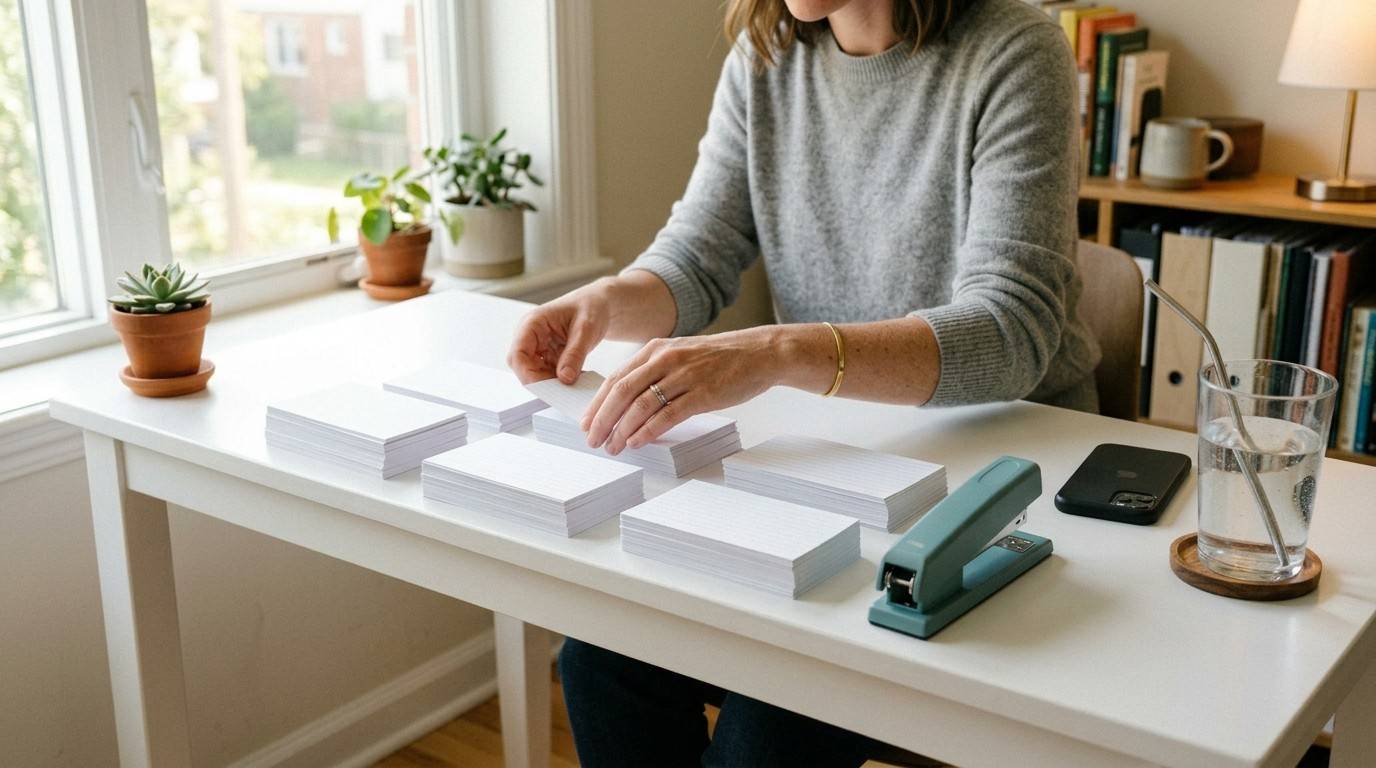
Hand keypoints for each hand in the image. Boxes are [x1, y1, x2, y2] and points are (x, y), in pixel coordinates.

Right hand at [507, 284, 611, 384]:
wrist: (600, 304)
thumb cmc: (591, 307)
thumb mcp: (586, 329)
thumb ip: (575, 354)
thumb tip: (565, 378)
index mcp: (532, 323)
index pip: (518, 354)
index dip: (528, 374)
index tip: (547, 387)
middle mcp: (530, 336)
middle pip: (523, 367)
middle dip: (541, 380)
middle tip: (564, 388)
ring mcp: (538, 346)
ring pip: (535, 373)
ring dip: (552, 381)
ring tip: (574, 380)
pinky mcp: (547, 355)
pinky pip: (547, 373)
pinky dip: (560, 379)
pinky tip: (575, 377)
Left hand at [582, 327, 787, 454]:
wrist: (759, 353)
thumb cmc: (720, 358)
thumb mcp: (680, 354)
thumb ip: (655, 371)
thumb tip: (629, 401)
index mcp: (655, 350)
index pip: (616, 378)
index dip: (598, 403)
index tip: (587, 423)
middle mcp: (665, 360)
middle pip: (622, 392)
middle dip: (603, 419)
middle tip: (593, 439)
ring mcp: (684, 376)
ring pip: (641, 405)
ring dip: (622, 429)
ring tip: (613, 447)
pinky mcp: (702, 394)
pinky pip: (667, 415)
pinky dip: (647, 430)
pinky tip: (637, 442)